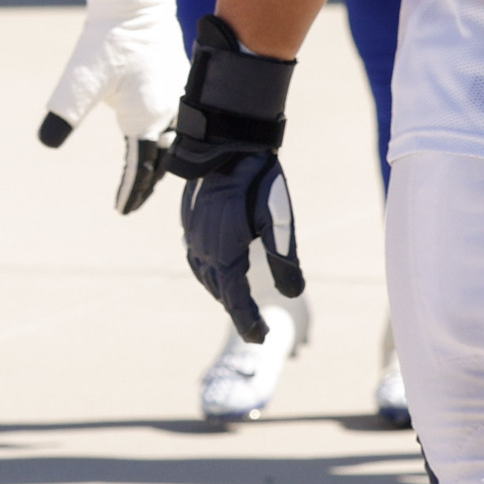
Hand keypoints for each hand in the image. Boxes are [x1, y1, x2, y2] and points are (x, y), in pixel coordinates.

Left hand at [40, 0, 177, 213]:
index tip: (122, 211)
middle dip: (149, 180)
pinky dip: (167, 133)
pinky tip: (158, 129)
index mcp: (147, 119)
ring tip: (150, 173)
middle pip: (162, 159)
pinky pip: (177, 117)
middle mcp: (169, 112)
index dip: (131, 191)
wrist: (136, 2)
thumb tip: (48, 142)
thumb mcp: (79, 81)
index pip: (142, 168)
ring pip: (173, 138)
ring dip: (161, 158)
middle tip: (136, 198)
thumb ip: (65, 113)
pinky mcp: (175, 78)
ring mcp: (176, 94)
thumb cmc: (108, 41)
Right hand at [177, 144, 301, 341]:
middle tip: (256, 328)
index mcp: (224, 253)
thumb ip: (284, 261)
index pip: (235, 300)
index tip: (261, 337)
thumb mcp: (279, 222)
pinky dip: (210, 274)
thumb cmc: (259, 181)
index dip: (249, 322)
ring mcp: (193, 237)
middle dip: (237, 312)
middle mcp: (203, 250)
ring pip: (206, 277)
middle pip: (220, 291)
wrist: (226, 145)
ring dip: (222, 293)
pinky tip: (218, 270)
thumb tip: (293, 293)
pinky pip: (197, 260)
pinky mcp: (190, 224)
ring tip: (237, 304)